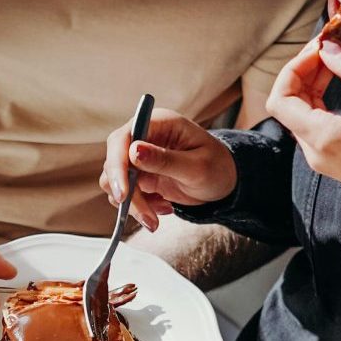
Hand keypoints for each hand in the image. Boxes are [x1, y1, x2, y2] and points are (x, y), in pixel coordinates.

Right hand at [99, 108, 236, 232]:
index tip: (124, 192)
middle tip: (146, 216)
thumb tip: (133, 151)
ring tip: (157, 216)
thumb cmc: (218, 167)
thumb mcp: (197, 166)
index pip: (124, 138)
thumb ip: (165, 160)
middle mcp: (144, 137)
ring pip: (115, 182)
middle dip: (126, 192)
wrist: (225, 182)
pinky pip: (125, 194)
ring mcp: (139, 157)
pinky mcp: (139, 176)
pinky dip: (140, 207)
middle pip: (115, 161)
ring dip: (133, 204)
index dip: (117, 164)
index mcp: (159, 123)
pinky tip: (163, 207)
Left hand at [265, 38, 340, 267]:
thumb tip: (331, 49)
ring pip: (309, 112)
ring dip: (325, 85)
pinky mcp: (338, 160)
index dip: (295, 67)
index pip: (281, 97)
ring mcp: (325, 158)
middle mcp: (316, 150)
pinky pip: (328, 124)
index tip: (320, 49)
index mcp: (323, 137)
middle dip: (308, 72)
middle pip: (292, 103)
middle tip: (334, 50)